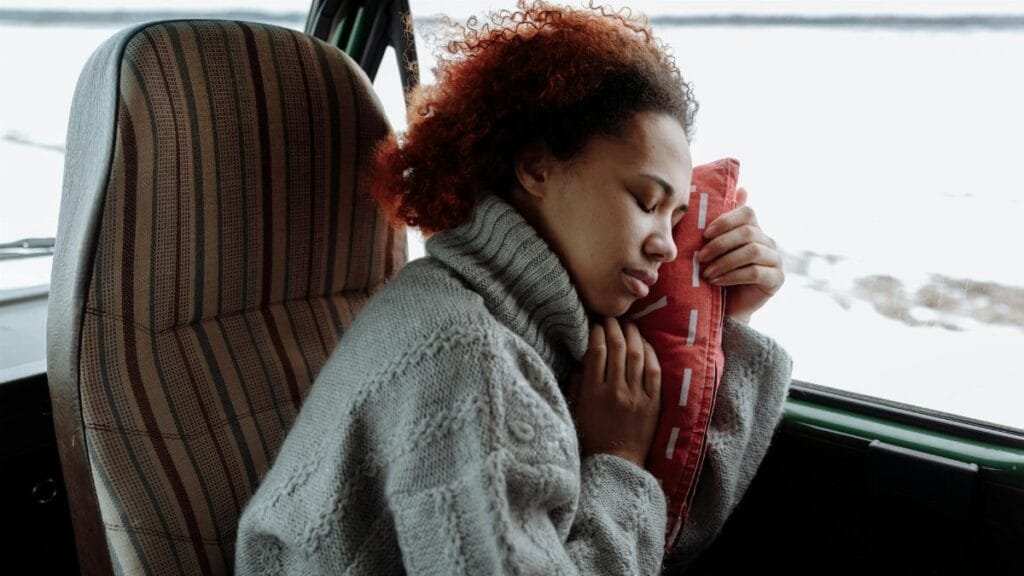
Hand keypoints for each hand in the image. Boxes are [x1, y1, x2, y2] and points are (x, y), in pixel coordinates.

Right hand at [567, 317, 660, 467]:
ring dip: (633, 335)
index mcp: (593, 392)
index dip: (596, 332)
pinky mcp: (653, 403)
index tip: (595, 324)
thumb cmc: (592, 436)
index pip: (596, 351)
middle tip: (612, 318)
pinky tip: (645, 344)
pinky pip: (654, 372)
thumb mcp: (576, 409)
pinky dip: (650, 354)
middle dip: (614, 327)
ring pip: (637, 355)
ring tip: (628, 325)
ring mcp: (636, 396)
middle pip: (617, 348)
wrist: (616, 463)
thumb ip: (578, 383)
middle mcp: (616, 391)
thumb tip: (583, 357)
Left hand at [697, 187, 784, 321]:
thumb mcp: (714, 248)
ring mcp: (775, 260)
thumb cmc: (717, 274)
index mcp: (754, 229)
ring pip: (751, 251)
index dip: (726, 221)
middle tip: (701, 258)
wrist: (725, 308)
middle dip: (720, 244)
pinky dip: (732, 275)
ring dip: (724, 262)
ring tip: (707, 273)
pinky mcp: (776, 279)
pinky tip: (717, 282)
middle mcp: (769, 241)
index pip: (747, 213)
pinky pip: (755, 272)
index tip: (705, 235)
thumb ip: (722, 223)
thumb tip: (743, 188)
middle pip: (747, 232)